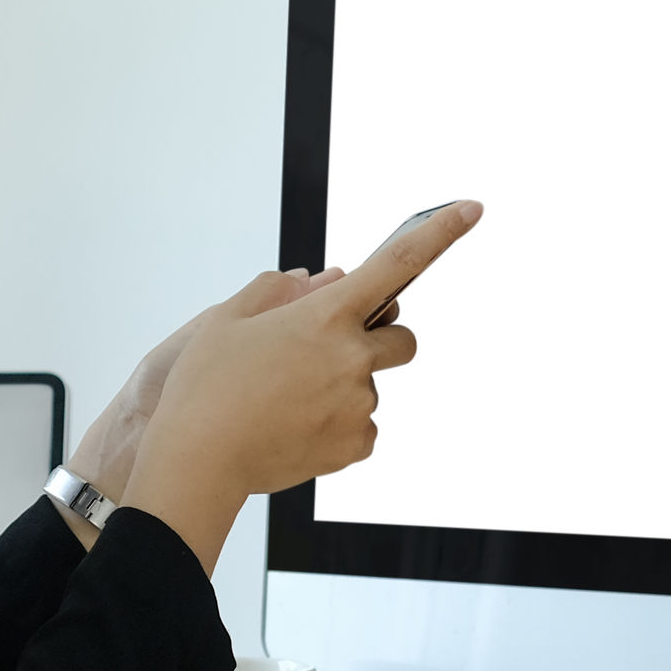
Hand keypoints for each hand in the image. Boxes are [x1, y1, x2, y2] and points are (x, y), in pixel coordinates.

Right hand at [119, 202, 481, 569]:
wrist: (199, 462)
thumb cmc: (204, 387)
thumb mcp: (225, 320)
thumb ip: (273, 291)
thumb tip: (312, 283)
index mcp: (324, 315)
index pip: (397, 262)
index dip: (440, 231)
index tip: (471, 208)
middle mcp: (352, 357)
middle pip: (403, 339)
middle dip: (380, 340)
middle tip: (333, 352)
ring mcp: (358, 404)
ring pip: (370, 387)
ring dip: (344, 387)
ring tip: (287, 401)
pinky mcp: (355, 445)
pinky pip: (361, 428)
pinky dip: (336, 426)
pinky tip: (294, 428)